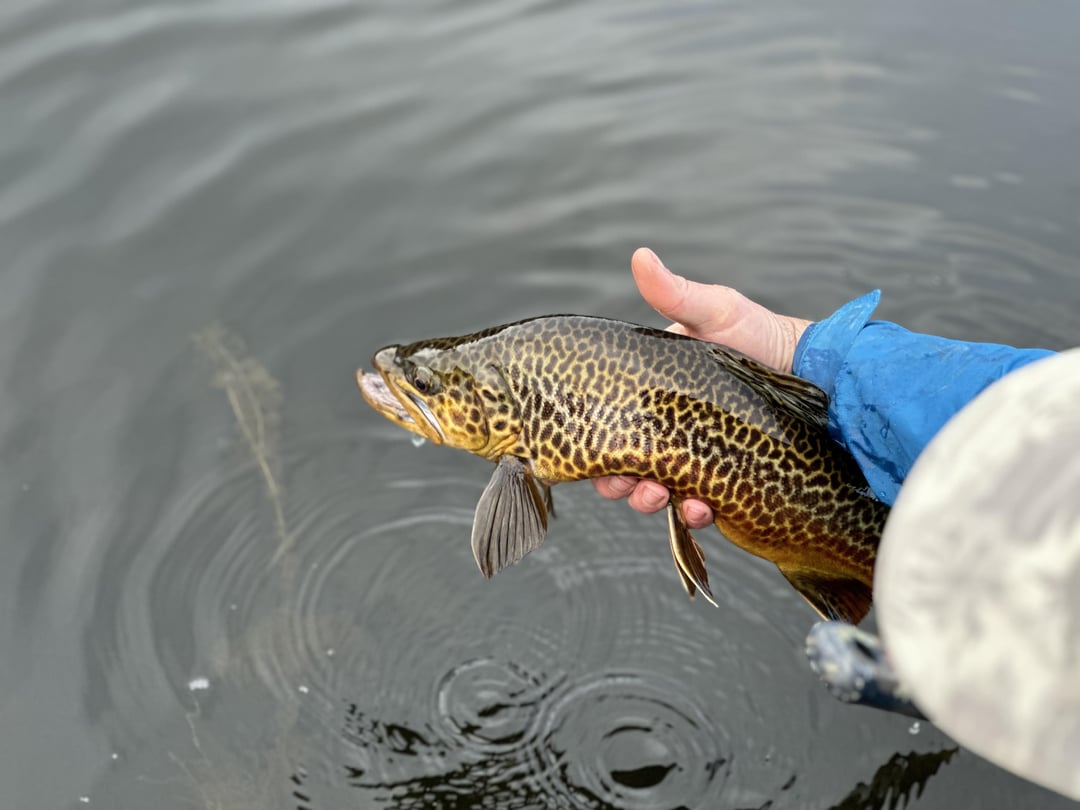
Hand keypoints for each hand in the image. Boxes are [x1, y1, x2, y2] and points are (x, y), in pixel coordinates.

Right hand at [592, 247, 811, 527]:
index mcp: (656, 392)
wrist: (822, 377)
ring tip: (661, 496)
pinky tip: (699, 508)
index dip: (597, 441)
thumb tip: (640, 255)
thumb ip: (676, 294)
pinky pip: (701, 506)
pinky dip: (693, 513)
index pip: (614, 420)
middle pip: (628, 464)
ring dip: (650, 500)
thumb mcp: (717, 311)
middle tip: (625, 484)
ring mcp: (698, 457)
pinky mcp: (726, 483)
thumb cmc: (763, 337)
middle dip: (619, 482)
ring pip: (658, 490)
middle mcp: (672, 427)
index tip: (594, 453)